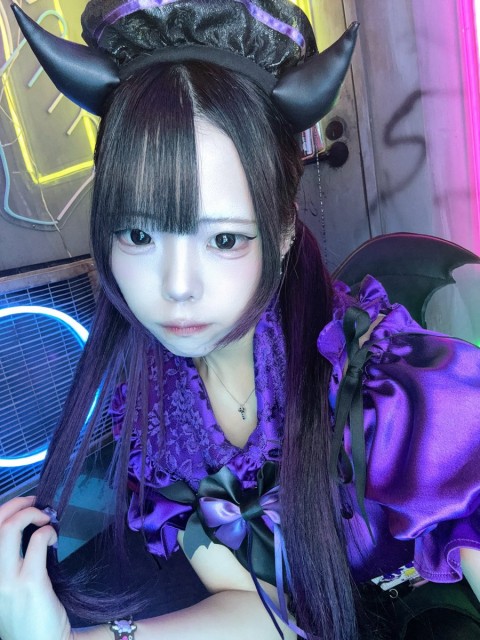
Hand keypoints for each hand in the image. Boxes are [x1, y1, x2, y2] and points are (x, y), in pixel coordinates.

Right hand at [0, 497, 71, 639]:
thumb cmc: (26, 619)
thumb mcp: (7, 590)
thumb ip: (9, 563)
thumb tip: (27, 528)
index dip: (3, 511)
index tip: (21, 505)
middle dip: (16, 504)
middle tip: (35, 502)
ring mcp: (6, 581)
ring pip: (9, 528)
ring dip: (30, 513)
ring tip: (45, 517)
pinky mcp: (29, 583)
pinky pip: (37, 542)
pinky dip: (47, 531)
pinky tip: (53, 538)